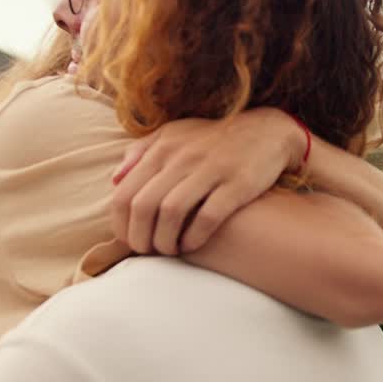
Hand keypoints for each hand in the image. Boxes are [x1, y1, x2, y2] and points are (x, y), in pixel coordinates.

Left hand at [112, 108, 304, 255]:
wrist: (267, 131)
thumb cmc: (214, 139)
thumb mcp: (175, 134)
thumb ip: (141, 153)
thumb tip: (115, 180)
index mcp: (163, 148)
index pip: (125, 193)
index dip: (121, 225)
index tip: (130, 240)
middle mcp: (183, 157)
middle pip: (144, 206)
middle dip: (140, 238)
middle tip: (148, 251)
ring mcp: (211, 169)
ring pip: (171, 212)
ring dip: (165, 241)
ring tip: (170, 250)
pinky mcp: (238, 184)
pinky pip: (208, 216)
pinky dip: (194, 237)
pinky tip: (192, 244)